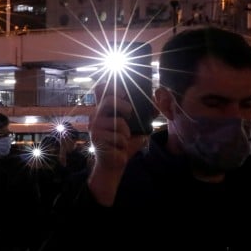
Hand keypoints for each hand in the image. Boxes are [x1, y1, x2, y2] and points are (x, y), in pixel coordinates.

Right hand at [87, 88, 149, 205]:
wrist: (114, 163)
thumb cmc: (124, 144)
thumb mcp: (137, 127)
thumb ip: (144, 114)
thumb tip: (156, 101)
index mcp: (105, 110)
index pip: (101, 90)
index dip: (112, 87)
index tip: (124, 92)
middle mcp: (96, 115)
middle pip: (108, 100)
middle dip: (124, 106)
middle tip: (130, 114)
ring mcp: (94, 126)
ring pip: (118, 123)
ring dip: (126, 134)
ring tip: (123, 139)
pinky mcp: (96, 138)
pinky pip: (118, 137)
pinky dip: (123, 144)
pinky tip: (117, 147)